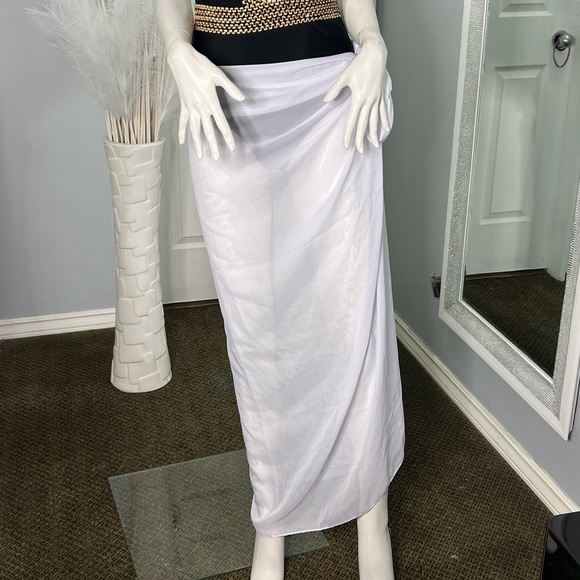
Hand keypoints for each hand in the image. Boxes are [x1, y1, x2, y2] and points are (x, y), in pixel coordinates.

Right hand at [166, 37, 244, 159]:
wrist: (180, 58)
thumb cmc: (201, 65)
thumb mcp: (218, 74)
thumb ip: (231, 88)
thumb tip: (243, 98)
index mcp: (210, 101)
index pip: (221, 123)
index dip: (227, 136)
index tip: (232, 147)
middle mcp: (200, 107)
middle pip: (208, 131)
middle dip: (213, 146)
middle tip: (217, 159)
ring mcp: (190, 107)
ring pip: (194, 130)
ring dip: (197, 144)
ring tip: (200, 157)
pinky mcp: (183, 105)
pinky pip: (182, 122)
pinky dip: (181, 132)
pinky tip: (182, 143)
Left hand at [323, 32, 390, 153]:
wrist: (375, 54)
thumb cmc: (358, 64)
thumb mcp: (344, 76)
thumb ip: (335, 90)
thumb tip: (325, 101)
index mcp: (358, 99)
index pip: (352, 121)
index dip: (349, 134)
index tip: (347, 145)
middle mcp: (368, 102)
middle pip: (364, 125)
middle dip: (361, 139)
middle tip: (360, 151)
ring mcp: (376, 99)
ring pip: (375, 120)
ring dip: (375, 134)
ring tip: (375, 146)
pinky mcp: (381, 96)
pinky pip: (383, 111)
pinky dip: (385, 121)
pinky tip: (386, 129)